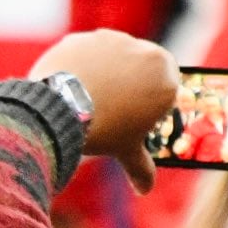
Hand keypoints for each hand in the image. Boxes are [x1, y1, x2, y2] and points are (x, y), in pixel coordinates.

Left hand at [27, 28, 177, 191]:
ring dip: (104, 72)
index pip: (167, 82)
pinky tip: (69, 88)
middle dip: (130, 83)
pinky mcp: (81, 38)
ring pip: (110, 56)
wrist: (61, 109)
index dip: (152, 99)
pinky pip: (82, 53)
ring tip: (87, 100)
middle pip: (140, 65)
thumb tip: (144, 189)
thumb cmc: (104, 129)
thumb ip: (141, 168)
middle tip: (111, 107)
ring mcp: (109, 40)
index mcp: (165, 74)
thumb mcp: (126, 150)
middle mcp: (142, 50)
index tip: (137, 113)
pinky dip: (78, 67)